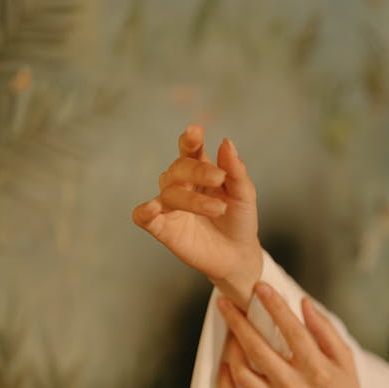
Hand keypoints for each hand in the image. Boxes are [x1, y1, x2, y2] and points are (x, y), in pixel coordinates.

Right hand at [132, 124, 262, 307]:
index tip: (195, 131)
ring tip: (218, 208)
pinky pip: (144, 217)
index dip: (190, 140)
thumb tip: (225, 142)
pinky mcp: (163, 229)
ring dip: (191, 198)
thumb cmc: (240, 220)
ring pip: (168, 192)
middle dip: (198, 170)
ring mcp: (170, 207)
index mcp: (200, 171)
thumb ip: (235, 170)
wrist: (238, 256)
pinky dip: (145, 211)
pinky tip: (153, 208)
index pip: (190, 150)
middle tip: (220, 178)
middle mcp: (181, 185)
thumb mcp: (244, 194)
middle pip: (178, 168)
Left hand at [215, 281, 388, 387]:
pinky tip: (225, 365)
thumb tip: (303, 303)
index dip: (274, 305)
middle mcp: (294, 387)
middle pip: (257, 348)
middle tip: (224, 302)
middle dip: (237, 321)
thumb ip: (325, 330)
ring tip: (230, 333)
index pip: (291, 330)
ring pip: (241, 373)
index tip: (260, 287)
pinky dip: (224, 382)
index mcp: (317, 369)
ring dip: (230, 348)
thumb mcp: (345, 360)